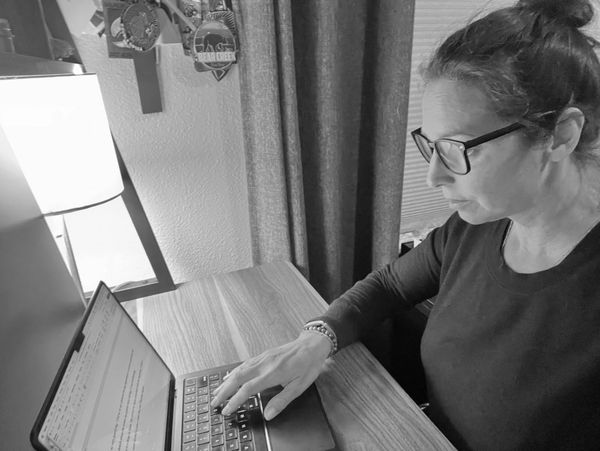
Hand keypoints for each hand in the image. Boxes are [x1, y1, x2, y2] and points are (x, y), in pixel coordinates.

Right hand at [211, 330, 331, 419]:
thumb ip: (282, 400)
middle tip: (214, 403)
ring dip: (226, 382)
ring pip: (239, 370)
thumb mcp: (300, 386)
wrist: (312, 344)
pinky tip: (229, 376)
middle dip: (224, 391)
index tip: (226, 410)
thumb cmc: (308, 365)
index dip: (235, 401)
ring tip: (217, 392)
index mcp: (273, 373)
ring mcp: (263, 357)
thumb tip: (268, 414)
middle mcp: (265, 364)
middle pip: (238, 378)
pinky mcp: (264, 354)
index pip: (248, 388)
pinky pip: (245, 364)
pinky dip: (234, 372)